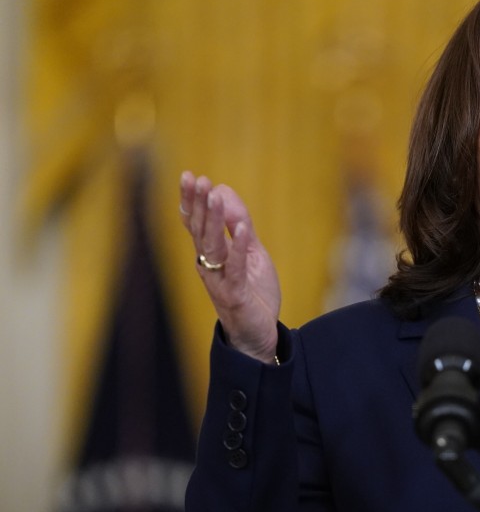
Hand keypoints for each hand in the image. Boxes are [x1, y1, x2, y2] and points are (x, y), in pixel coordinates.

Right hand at [179, 171, 281, 362]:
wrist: (258, 334)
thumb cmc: (253, 293)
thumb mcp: (251, 252)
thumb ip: (240, 225)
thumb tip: (224, 191)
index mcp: (211, 255)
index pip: (197, 223)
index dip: (192, 201)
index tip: (189, 176)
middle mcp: (209, 266)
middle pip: (200, 230)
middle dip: (198, 204)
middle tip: (196, 179)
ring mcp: (220, 280)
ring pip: (212, 246)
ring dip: (213, 220)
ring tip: (214, 195)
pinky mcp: (235, 295)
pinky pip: (236, 268)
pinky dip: (240, 247)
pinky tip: (244, 228)